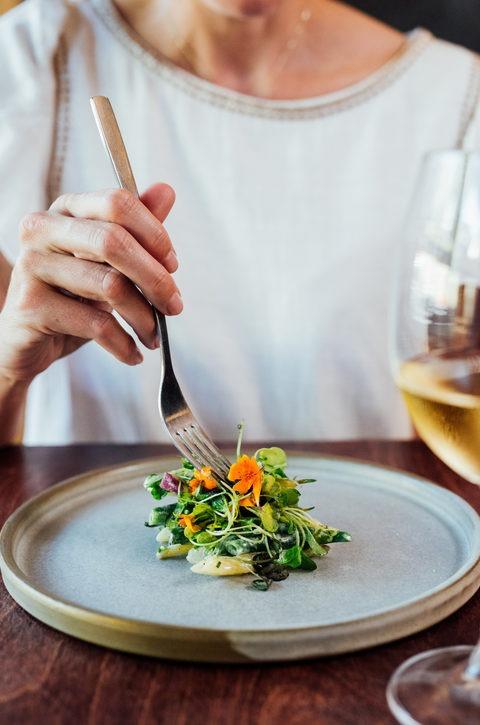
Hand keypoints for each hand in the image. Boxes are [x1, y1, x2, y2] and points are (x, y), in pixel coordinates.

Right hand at [0, 183, 180, 384]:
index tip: (173, 265)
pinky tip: (133, 353)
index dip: (153, 234)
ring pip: (110, 285)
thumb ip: (136, 229)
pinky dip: (123, 344)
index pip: (117, 202)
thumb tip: (166, 191)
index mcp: (66, 209)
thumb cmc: (72, 296)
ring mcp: (33, 265)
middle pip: (114, 242)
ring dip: (144, 318)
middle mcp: (43, 229)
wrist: (28, 341)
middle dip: (155, 279)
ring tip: (153, 335)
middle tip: (174, 306)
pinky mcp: (31, 305)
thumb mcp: (108, 263)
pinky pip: (94, 323)